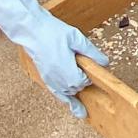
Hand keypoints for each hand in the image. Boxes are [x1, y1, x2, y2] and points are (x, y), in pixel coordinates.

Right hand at [0, 0, 107, 118]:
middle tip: (88, 77)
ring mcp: (50, 79)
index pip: (83, 82)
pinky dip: (65, 100)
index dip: (89, 77)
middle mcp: (58, 78)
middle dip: (82, 83)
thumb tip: (104, 63)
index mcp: (66, 69)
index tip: (93, 72)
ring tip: (85, 106)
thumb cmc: (53, 32)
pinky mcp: (45, 78)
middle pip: (75, 88)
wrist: (32, 31)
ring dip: (75, 93)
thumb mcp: (76, 38)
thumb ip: (91, 52)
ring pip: (66, 93)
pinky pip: (57, 94)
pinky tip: (73, 107)